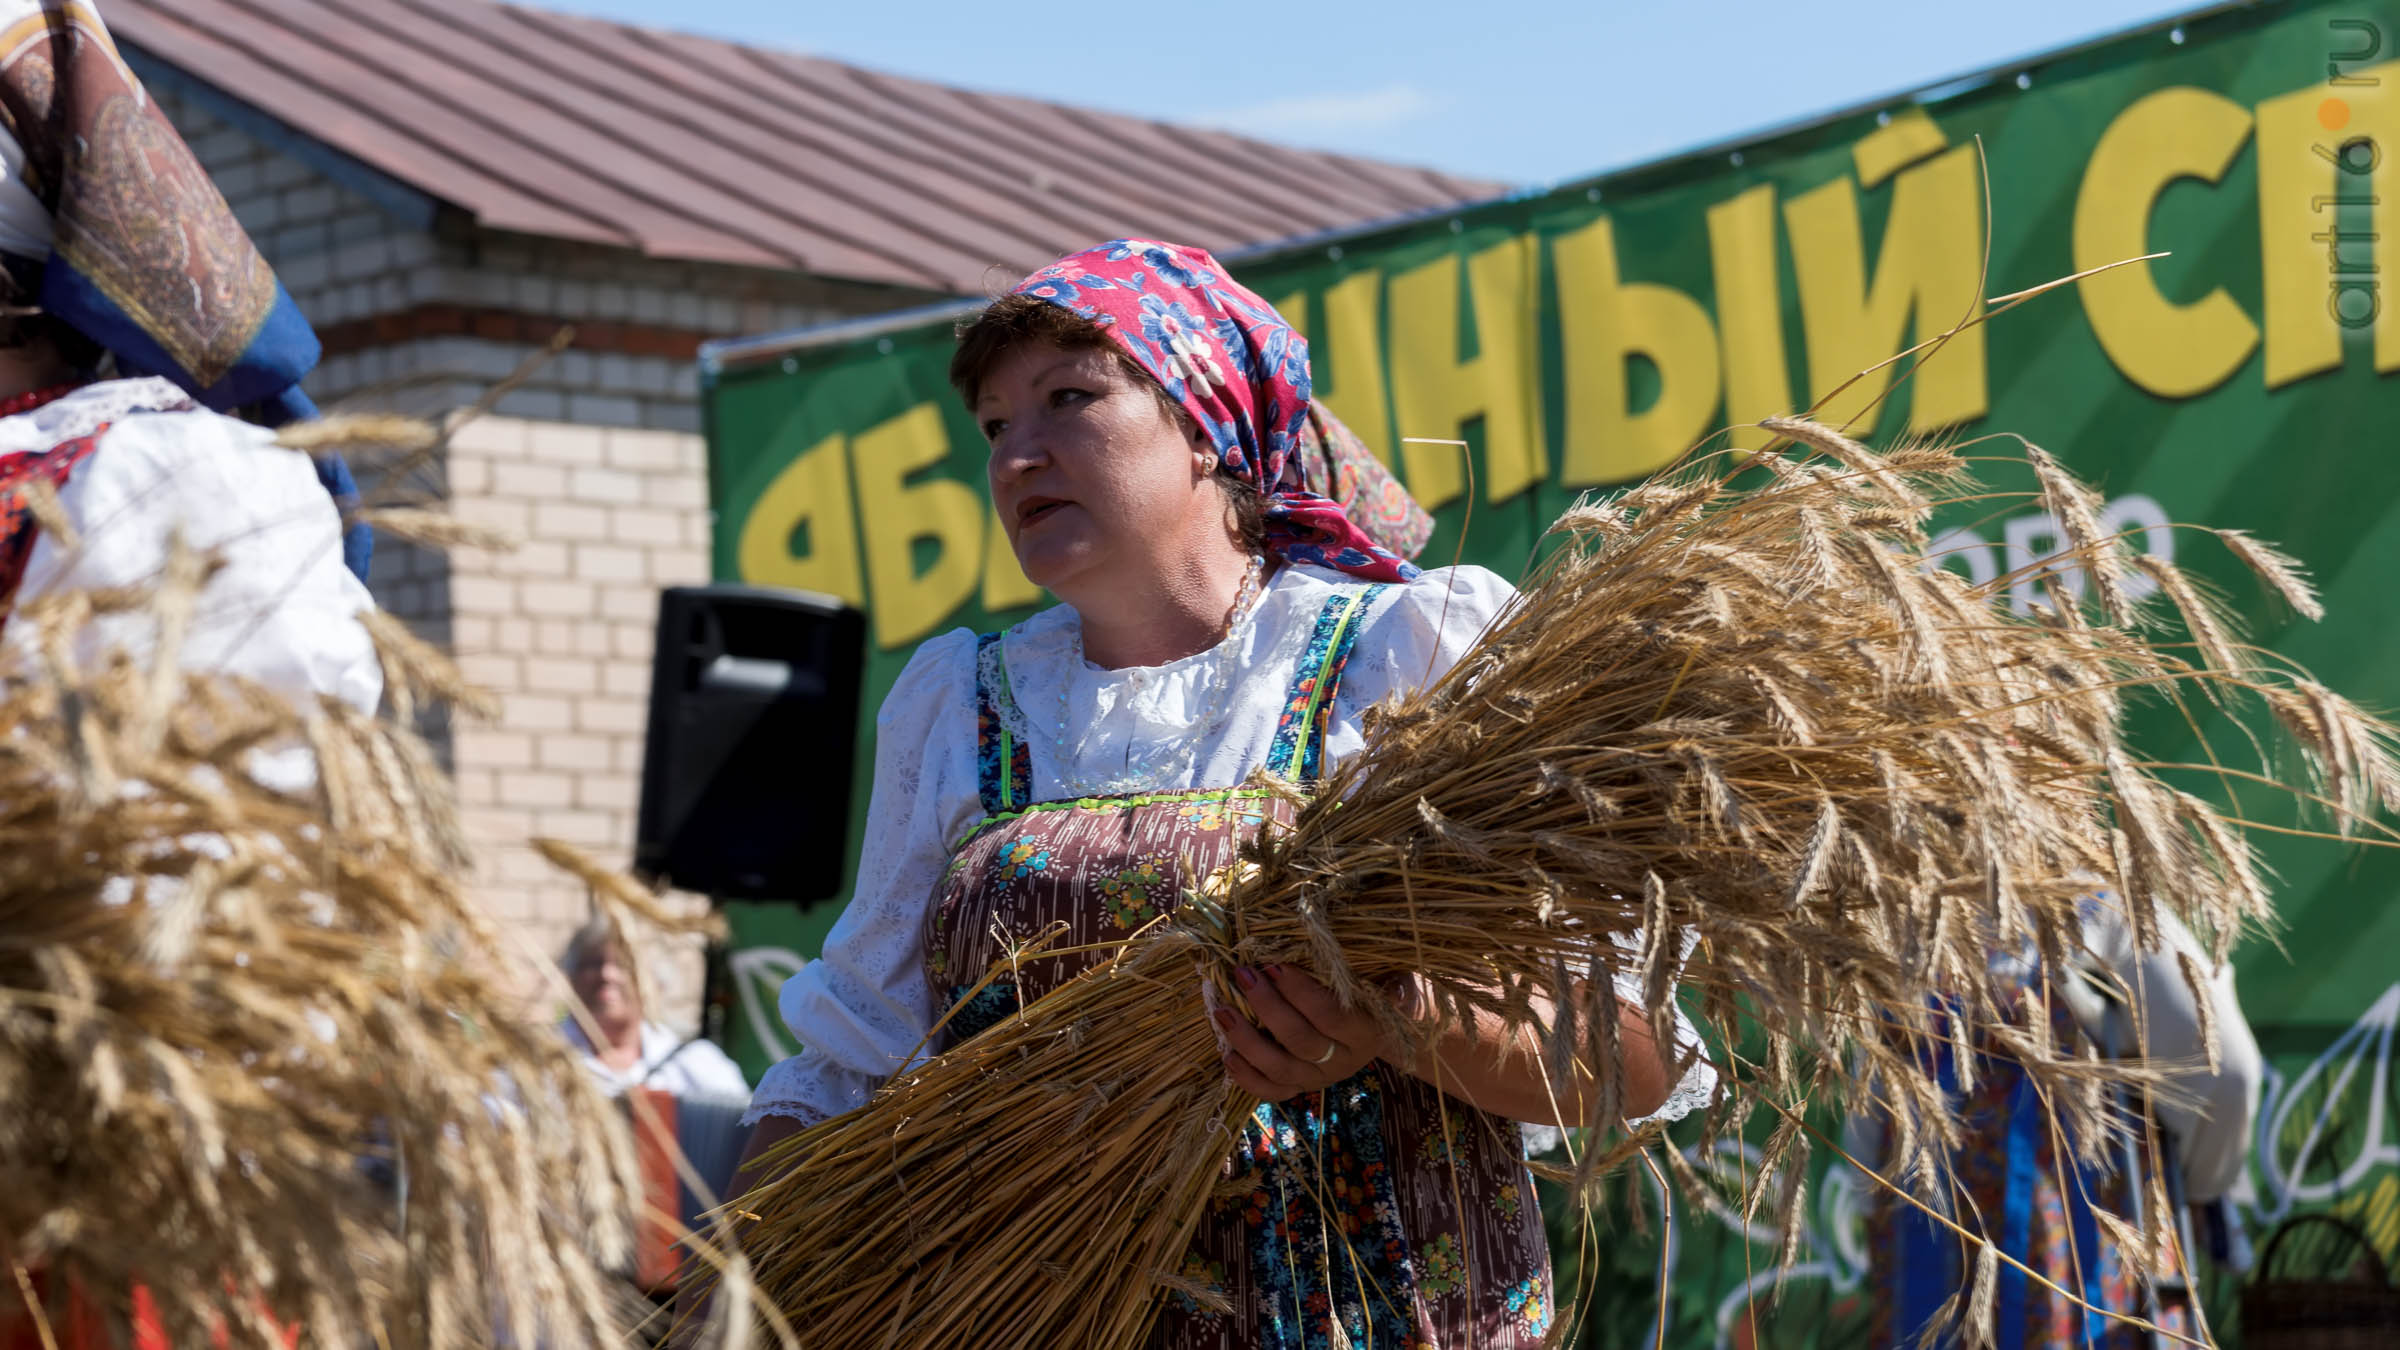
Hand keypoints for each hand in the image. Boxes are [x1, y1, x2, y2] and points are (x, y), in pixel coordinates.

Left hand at [1212, 964, 1389, 1101]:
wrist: (1385, 1025)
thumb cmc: (1380, 991)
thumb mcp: (1396, 982)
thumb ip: (1394, 986)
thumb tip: (1395, 993)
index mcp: (1366, 1035)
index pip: (1330, 1016)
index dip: (1299, 992)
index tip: (1273, 964)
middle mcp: (1342, 1063)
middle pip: (1300, 1041)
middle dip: (1266, 1007)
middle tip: (1243, 976)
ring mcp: (1319, 1079)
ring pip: (1280, 1068)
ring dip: (1247, 1040)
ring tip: (1222, 1011)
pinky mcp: (1300, 1088)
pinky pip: (1271, 1092)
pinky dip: (1246, 1077)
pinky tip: (1227, 1055)